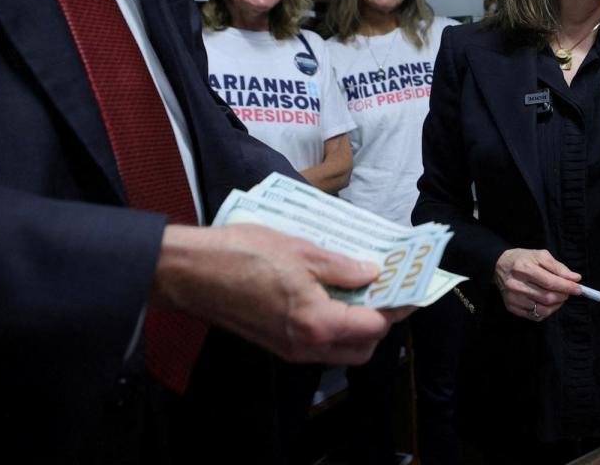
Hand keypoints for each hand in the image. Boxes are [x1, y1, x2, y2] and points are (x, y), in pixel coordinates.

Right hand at [152, 223, 405, 364]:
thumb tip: (371, 273)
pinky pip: (318, 343)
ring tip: (362, 287)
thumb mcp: (301, 250)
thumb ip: (342, 267)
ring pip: (340, 349)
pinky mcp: (275, 343)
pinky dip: (334, 324)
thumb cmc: (241, 254)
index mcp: (317, 323)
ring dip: (357, 325)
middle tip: (386, 287)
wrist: (188, 272)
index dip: (397, 306)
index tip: (411, 287)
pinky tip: (332, 292)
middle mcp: (306, 345)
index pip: (375, 325)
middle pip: (363, 347)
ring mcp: (288, 348)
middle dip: (380, 320)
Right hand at [494, 248, 580, 321]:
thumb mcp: (540, 255)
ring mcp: (512, 298)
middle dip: (563, 296)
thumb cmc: (523, 259)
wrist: (499, 265)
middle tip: (568, 291)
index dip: (567, 287)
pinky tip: (548, 303)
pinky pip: (535, 316)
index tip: (578, 289)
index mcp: (523, 268)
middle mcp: (515, 284)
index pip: (550, 282)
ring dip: (556, 305)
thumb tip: (575, 278)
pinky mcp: (511, 307)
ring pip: (542, 309)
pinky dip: (547, 311)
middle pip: (547, 297)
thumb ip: (558, 267)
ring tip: (559, 297)